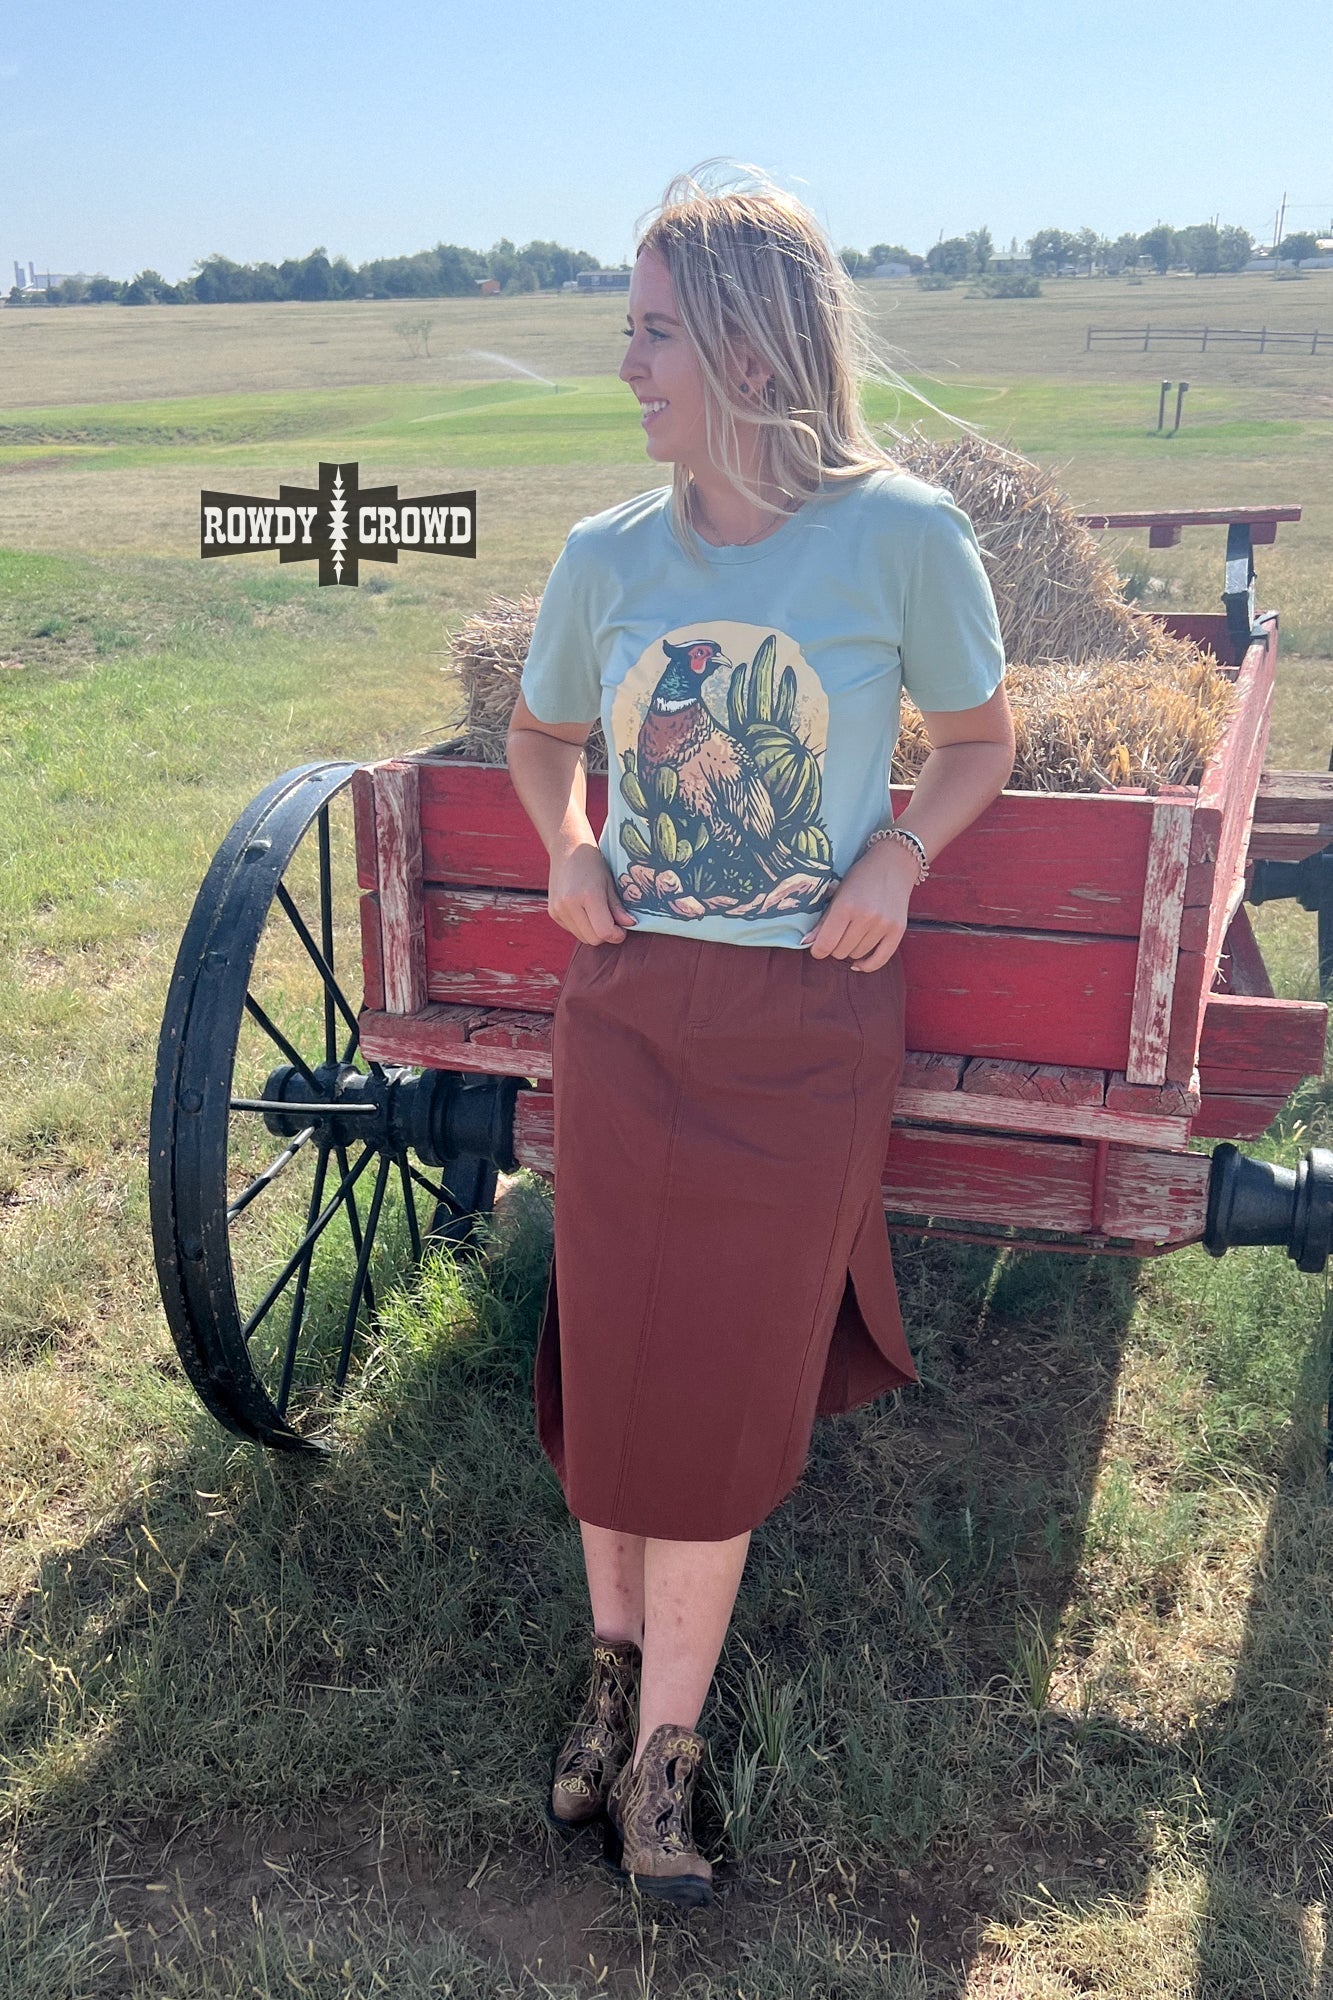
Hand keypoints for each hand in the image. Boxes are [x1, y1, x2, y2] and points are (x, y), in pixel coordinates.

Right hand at [547, 838, 637, 945]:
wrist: (567, 849)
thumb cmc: (593, 863)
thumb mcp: (610, 883)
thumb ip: (618, 907)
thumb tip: (630, 925)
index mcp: (588, 896)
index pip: (604, 932)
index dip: (617, 935)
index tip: (622, 928)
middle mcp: (570, 905)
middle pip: (593, 939)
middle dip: (606, 935)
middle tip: (613, 922)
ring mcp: (559, 910)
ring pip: (582, 937)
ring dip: (594, 932)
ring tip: (598, 913)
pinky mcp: (553, 913)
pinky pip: (573, 930)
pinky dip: (582, 927)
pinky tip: (585, 911)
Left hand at [804, 839, 916, 970]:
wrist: (893, 864)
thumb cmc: (861, 877)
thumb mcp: (837, 893)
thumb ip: (822, 920)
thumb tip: (806, 942)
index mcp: (846, 905)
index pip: (826, 943)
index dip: (818, 950)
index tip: (817, 948)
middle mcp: (866, 916)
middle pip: (840, 952)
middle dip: (835, 947)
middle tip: (838, 934)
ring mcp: (884, 924)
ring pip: (857, 955)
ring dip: (851, 950)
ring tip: (853, 933)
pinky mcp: (898, 930)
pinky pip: (880, 960)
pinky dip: (867, 965)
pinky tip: (859, 963)